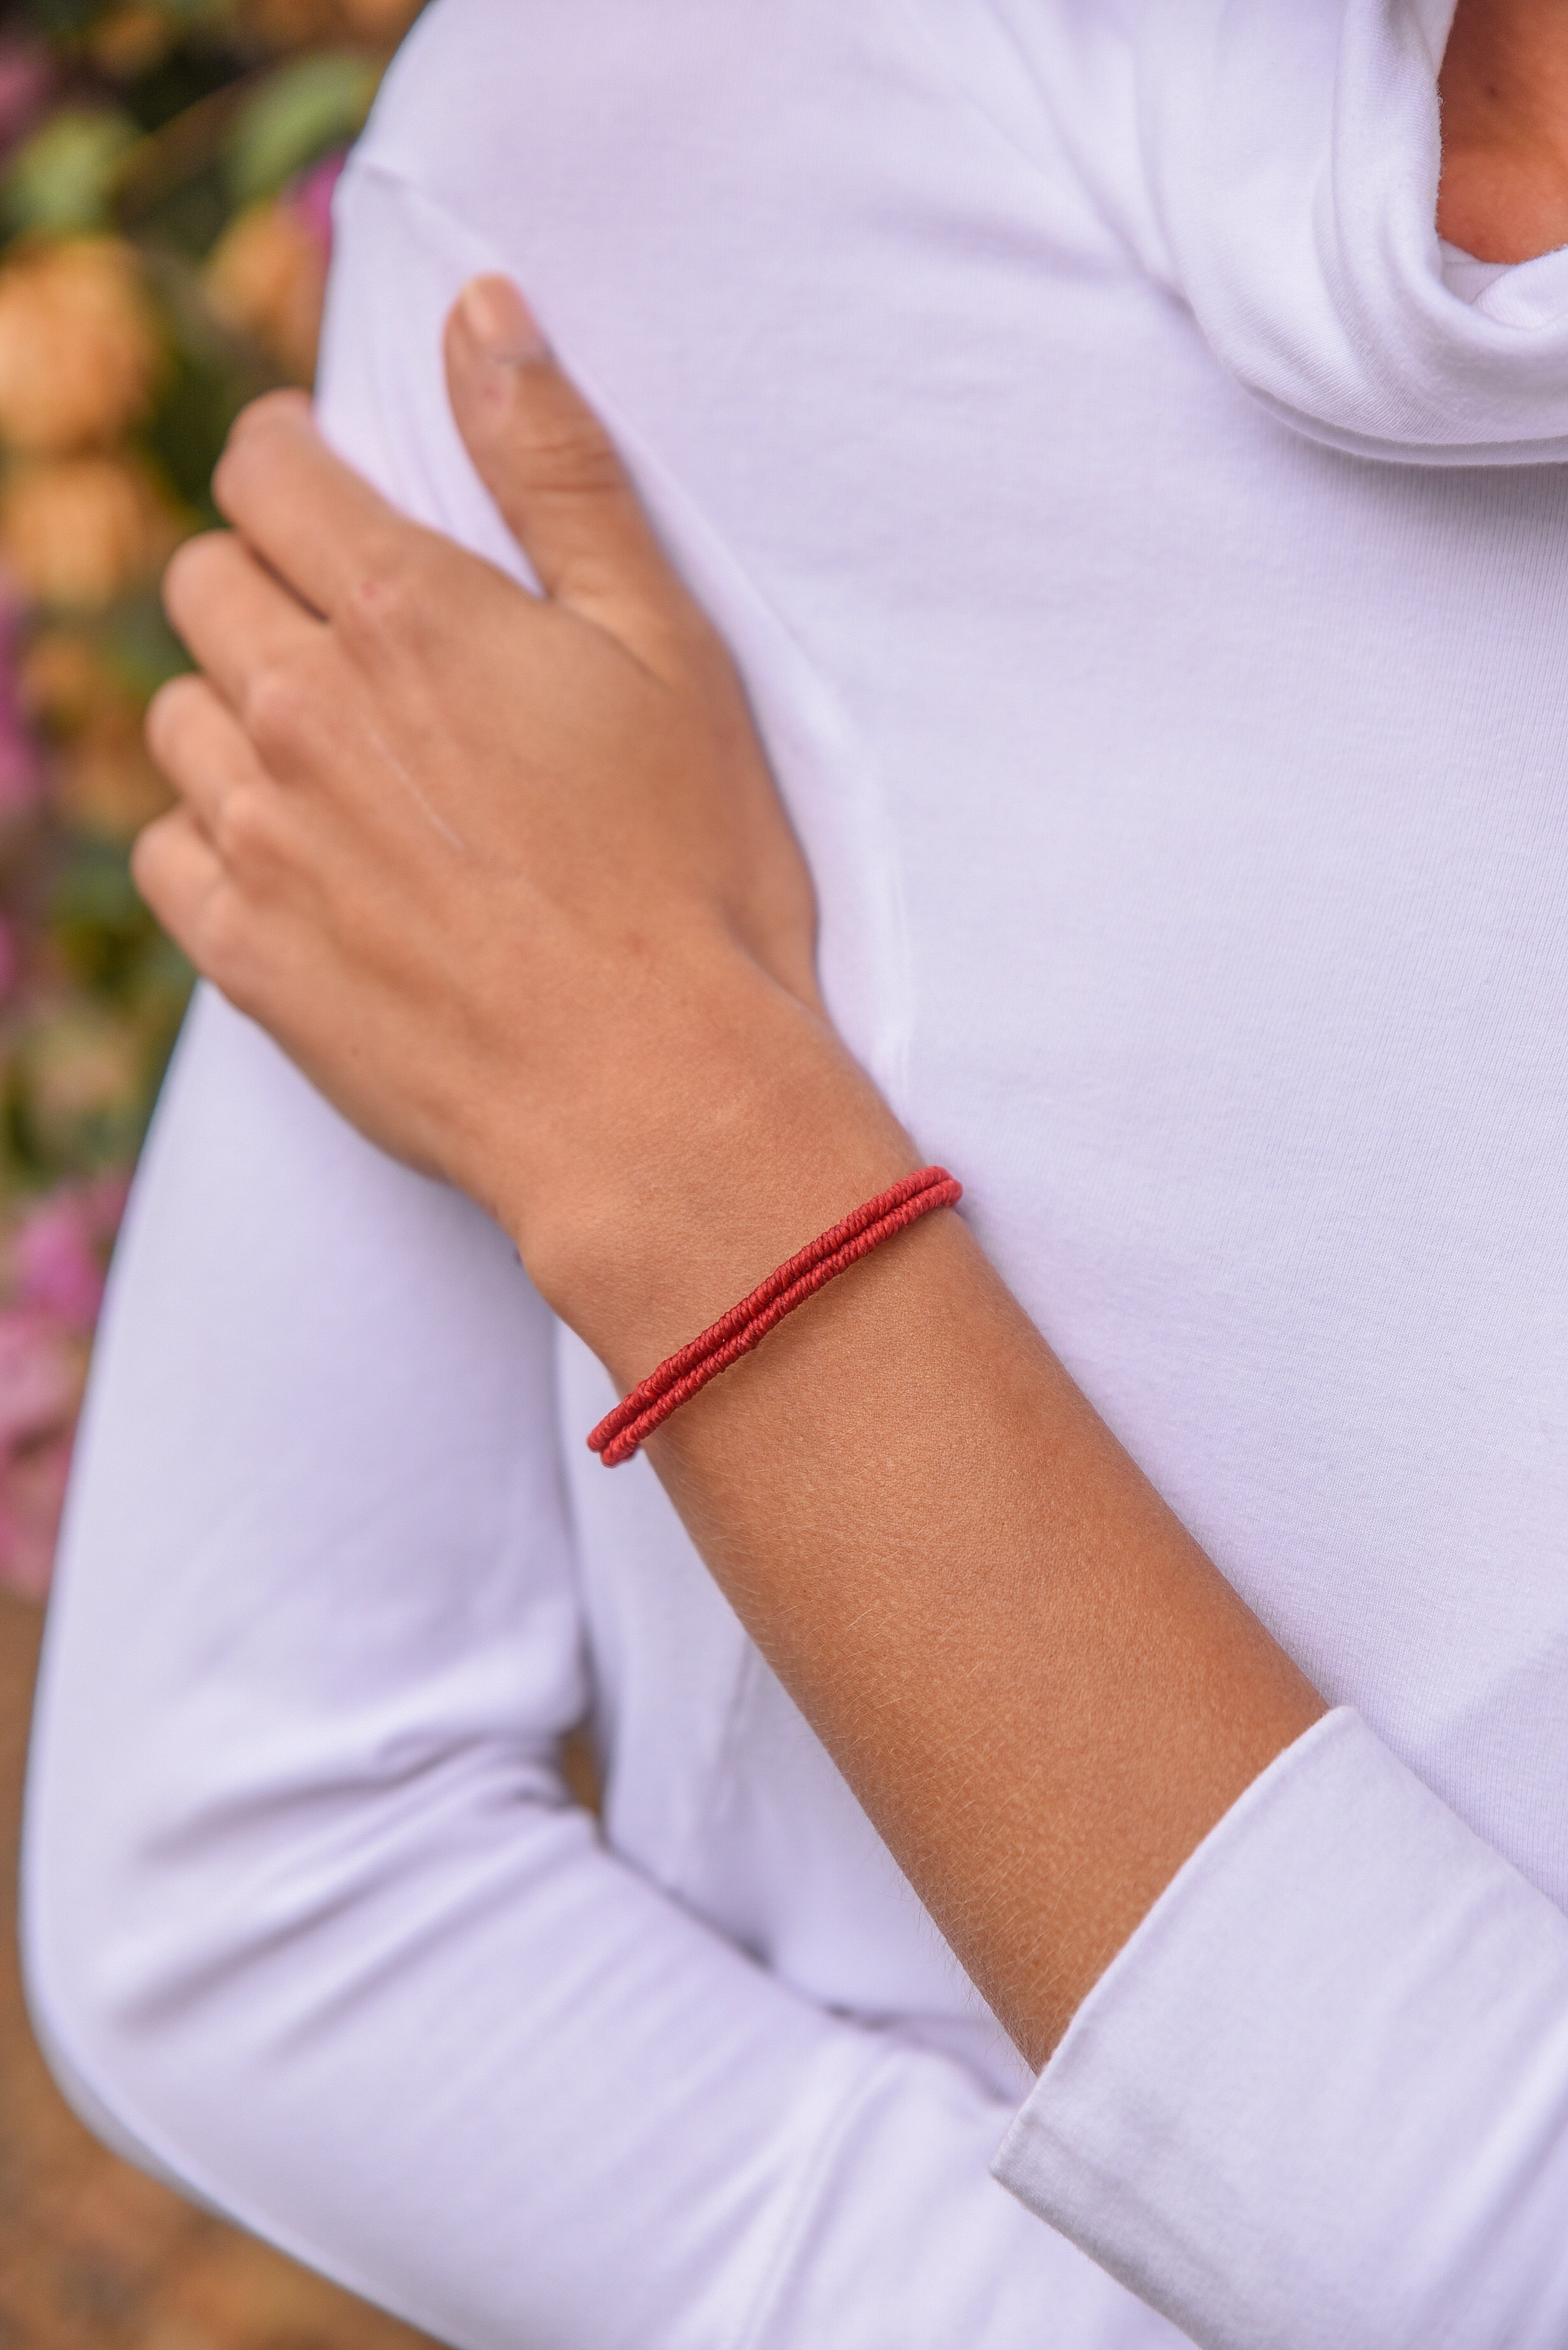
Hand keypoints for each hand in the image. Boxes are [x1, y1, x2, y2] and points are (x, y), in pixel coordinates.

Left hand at [137, 280, 908, 1362]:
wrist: (656, 1093)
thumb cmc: (692, 873)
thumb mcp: (664, 644)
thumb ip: (557, 469)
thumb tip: (481, 312)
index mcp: (404, 613)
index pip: (264, 466)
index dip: (292, 464)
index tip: (332, 498)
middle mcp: (300, 708)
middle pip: (202, 583)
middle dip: (264, 583)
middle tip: (361, 645)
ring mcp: (259, 836)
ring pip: (177, 717)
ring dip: (238, 713)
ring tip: (346, 766)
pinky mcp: (245, 953)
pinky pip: (166, 849)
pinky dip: (215, 835)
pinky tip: (306, 860)